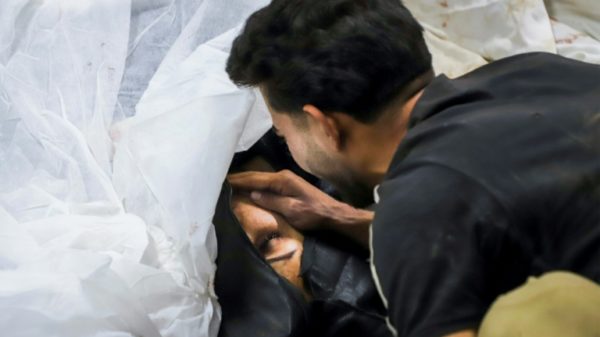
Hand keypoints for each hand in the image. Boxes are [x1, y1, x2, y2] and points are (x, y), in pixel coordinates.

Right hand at [228, 170, 372, 246]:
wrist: (333, 214)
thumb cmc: (313, 214)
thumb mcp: (291, 210)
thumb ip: (272, 201)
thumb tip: (253, 194)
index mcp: (281, 180)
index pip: (253, 179)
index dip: (237, 180)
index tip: (221, 181)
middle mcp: (282, 176)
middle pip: (255, 176)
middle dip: (238, 179)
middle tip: (220, 181)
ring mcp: (285, 180)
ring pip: (260, 179)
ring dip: (245, 181)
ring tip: (229, 185)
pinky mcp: (288, 186)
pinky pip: (266, 183)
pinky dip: (254, 185)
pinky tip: (247, 189)